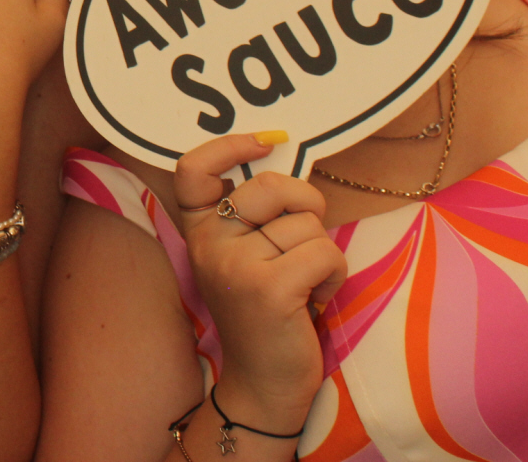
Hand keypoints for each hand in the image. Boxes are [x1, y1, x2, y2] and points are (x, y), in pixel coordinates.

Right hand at [175, 135, 346, 426]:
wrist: (263, 383)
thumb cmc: (266, 312)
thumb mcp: (245, 256)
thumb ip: (254, 214)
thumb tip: (284, 154)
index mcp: (200, 231)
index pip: (193, 170)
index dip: (229, 145)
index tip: (267, 143)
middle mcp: (208, 243)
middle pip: (270, 186)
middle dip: (305, 204)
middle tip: (304, 238)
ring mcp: (235, 265)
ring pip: (306, 223)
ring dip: (322, 251)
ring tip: (305, 282)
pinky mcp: (268, 288)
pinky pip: (325, 251)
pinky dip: (335, 274)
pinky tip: (316, 298)